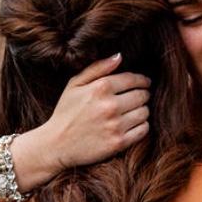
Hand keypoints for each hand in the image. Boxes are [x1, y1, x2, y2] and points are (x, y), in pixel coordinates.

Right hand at [25, 52, 150, 174]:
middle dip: (143, 95)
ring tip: (134, 112)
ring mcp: (115, 125)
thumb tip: (119, 56)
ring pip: (144, 112)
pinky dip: (142, 126)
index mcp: (100, 88)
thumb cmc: (66, 112)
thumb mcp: (74, 85)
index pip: (133, 79)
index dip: (142, 80)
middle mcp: (110, 106)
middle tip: (139, 97)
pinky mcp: (118, 142)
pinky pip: (143, 130)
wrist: (56, 145)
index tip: (145, 83)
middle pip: (142, 96)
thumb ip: (98, 68)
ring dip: (142, 111)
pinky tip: (133, 125)